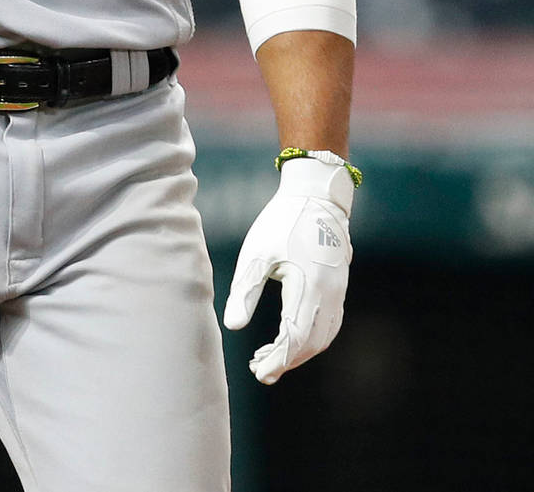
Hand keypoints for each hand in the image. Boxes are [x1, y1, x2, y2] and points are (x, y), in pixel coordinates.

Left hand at [222, 155, 354, 383]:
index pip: (294, 339)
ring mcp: (338, 292)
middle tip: (260, 370)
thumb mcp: (256, 254)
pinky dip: (311, 338)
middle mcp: (329, 295)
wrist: (316, 198)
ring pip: (323, 336)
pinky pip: (329, 324)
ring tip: (269, 357)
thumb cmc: (280, 223)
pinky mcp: (338, 287)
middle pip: (311, 343)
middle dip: (286, 361)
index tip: (258, 373)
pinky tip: (289, 337)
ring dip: (299, 352)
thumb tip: (232, 326)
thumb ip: (246, 291)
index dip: (277, 360)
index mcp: (308, 289)